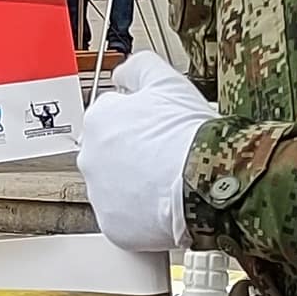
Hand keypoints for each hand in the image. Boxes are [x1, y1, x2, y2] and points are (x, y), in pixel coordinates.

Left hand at [74, 49, 213, 253]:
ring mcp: (99, 195)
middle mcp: (90, 158)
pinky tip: (165, 204)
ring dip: (136, 184)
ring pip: (116, 188)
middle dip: (134, 154)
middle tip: (166, 155)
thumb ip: (138, 67)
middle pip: (111, 154)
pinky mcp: (114, 227)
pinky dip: (142, 214)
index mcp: (98, 120)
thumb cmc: (189, 133)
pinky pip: (126, 219)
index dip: (139, 121)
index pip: (111, 116)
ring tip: (168, 181)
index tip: (157, 128)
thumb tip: (123, 72)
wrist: (206, 181)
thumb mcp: (167, 80)